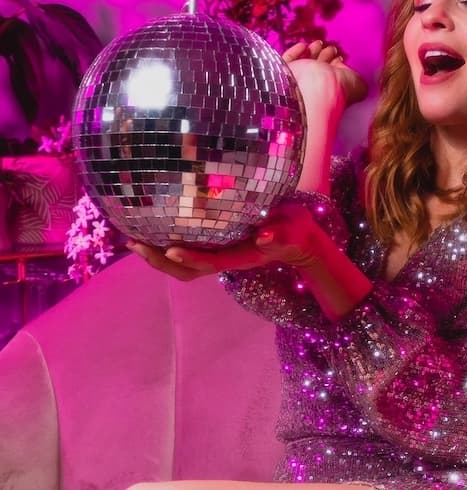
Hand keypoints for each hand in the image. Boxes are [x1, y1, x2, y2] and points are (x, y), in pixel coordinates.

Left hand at [126, 203, 324, 281]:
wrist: (298, 239)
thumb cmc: (296, 231)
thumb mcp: (294, 230)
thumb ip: (282, 234)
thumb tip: (263, 238)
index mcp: (244, 256)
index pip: (214, 262)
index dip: (192, 259)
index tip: (171, 249)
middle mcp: (227, 259)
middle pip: (189, 271)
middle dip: (161, 262)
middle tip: (135, 243)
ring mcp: (220, 255)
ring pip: (183, 266)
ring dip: (157, 257)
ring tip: (133, 241)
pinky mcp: (217, 247)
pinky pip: (188, 251)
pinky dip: (166, 246)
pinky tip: (152, 231)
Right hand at [282, 40, 367, 107]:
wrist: (314, 88)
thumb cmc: (338, 90)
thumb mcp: (359, 86)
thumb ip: (357, 79)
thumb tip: (347, 72)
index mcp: (331, 91)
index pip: (333, 78)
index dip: (337, 66)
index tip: (341, 58)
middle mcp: (314, 87)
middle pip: (318, 69)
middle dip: (325, 56)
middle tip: (331, 48)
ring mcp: (298, 81)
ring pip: (303, 64)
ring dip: (312, 51)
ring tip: (319, 43)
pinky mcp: (283, 74)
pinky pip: (287, 61)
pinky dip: (295, 52)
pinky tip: (303, 46)